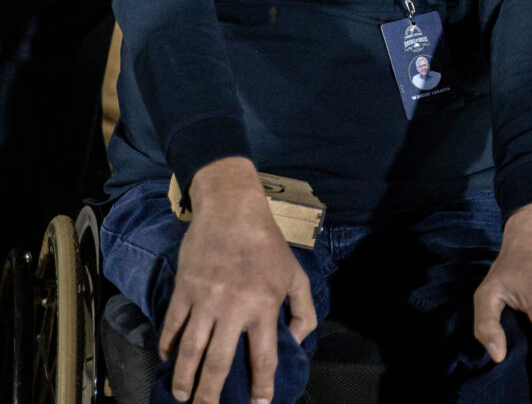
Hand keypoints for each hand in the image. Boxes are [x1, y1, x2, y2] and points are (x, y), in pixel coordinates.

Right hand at [159, 157, 316, 403]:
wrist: (232, 207)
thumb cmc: (267, 242)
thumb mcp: (295, 273)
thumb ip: (303, 310)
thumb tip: (297, 342)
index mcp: (263, 305)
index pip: (263, 357)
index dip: (262, 385)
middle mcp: (234, 307)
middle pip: (219, 363)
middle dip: (210, 394)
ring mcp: (206, 298)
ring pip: (190, 349)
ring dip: (184, 377)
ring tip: (182, 395)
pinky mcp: (185, 287)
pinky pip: (173, 323)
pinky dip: (168, 344)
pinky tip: (168, 358)